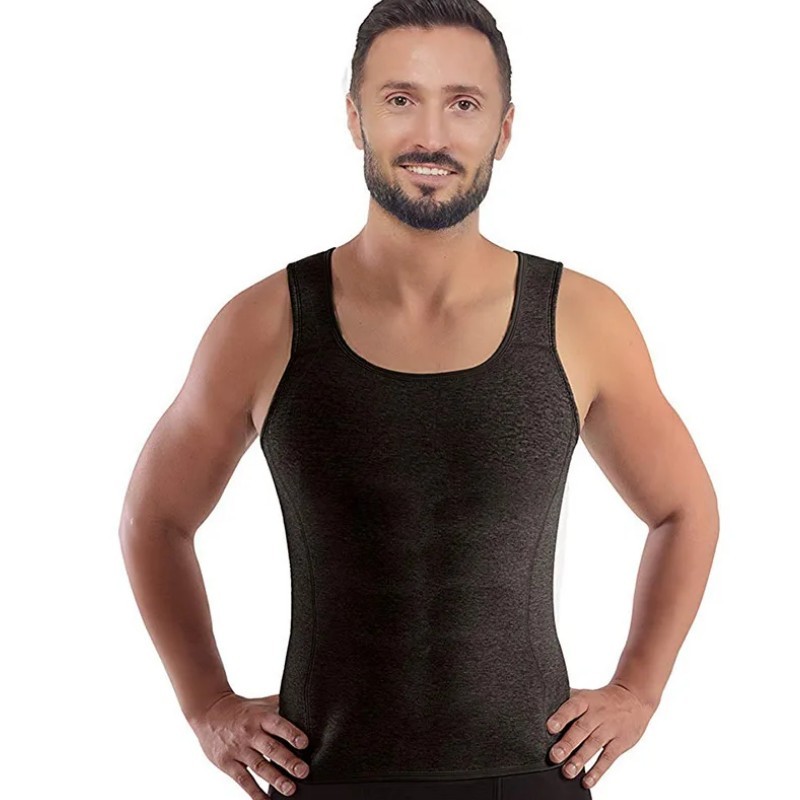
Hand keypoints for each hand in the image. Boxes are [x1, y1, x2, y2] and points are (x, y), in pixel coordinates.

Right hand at [188, 691, 309, 797]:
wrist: (210, 712)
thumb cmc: (243, 710)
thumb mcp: (261, 703)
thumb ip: (281, 706)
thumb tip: (306, 704)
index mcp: (260, 717)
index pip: (277, 724)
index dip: (291, 733)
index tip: (304, 743)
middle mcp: (250, 733)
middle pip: (271, 748)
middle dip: (288, 760)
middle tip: (303, 771)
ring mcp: (239, 749)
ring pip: (259, 766)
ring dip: (275, 779)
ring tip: (290, 789)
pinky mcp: (228, 764)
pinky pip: (243, 780)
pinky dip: (255, 793)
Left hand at [546, 681, 655, 790]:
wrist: (633, 700)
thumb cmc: (600, 700)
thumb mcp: (585, 695)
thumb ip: (566, 702)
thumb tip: (542, 708)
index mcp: (586, 700)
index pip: (572, 707)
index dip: (561, 717)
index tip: (549, 728)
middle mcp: (597, 714)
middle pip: (581, 729)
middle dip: (567, 743)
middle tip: (554, 756)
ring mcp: (610, 729)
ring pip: (593, 745)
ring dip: (580, 760)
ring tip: (567, 771)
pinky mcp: (620, 743)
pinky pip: (608, 758)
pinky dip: (597, 771)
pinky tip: (587, 781)